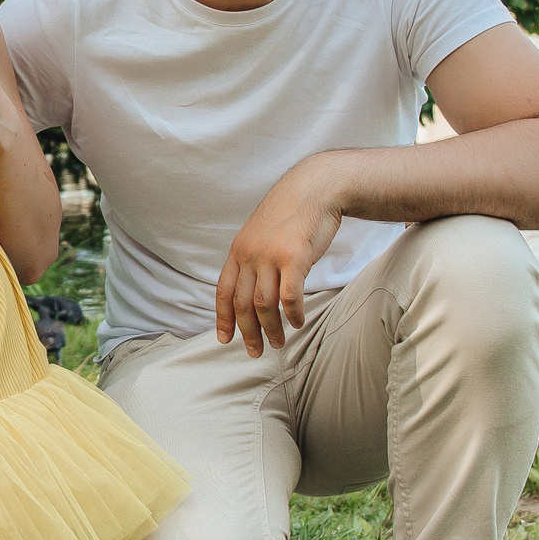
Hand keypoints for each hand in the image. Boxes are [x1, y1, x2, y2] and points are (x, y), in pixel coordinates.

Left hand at [217, 154, 347, 357]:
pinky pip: (289, 297)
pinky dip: (292, 314)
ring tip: (278, 343)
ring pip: (264, 305)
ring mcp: (270, 256)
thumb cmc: (293, 212)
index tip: (224, 339)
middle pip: (242, 304)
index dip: (222, 318)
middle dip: (247, 332)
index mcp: (239, 250)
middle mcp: (250, 254)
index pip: (223, 291)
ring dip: (270, 329)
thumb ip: (255, 258)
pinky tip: (297, 322)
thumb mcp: (262, 233)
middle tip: (255, 351)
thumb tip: (254, 286)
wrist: (316, 188)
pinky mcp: (294, 258)